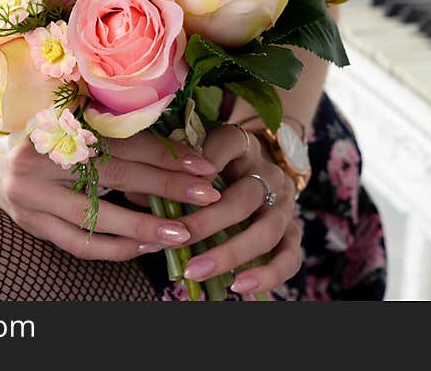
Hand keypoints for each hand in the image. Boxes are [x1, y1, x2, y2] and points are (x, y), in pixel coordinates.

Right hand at [0, 132, 219, 261]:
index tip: (203, 165)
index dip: (166, 154)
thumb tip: (176, 148)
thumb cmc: (34, 128)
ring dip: (144, 226)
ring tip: (182, 231)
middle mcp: (41, 158)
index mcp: (55, 121)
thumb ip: (112, 129)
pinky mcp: (30, 222)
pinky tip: (144, 246)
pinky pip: (78, 243)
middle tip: (207, 195)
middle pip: (115, 175)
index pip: (122, 142)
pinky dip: (114, 248)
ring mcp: (31, 194)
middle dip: (166, 187)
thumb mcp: (69, 116)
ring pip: (97, 217)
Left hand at [177, 124, 302, 294]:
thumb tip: (137, 194)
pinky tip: (238, 287)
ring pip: (266, 232)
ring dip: (230, 254)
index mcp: (244, 145)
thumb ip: (170, 170)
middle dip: (207, 222)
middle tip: (176, 238)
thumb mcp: (195, 153)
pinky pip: (290, 258)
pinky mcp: (293, 231)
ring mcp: (284, 204)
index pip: (229, 143)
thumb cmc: (216, 160)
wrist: (257, 165)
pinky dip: (267, 276)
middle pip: (244, 198)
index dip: (207, 160)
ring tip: (196, 271)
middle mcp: (269, 174)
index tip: (179, 177)